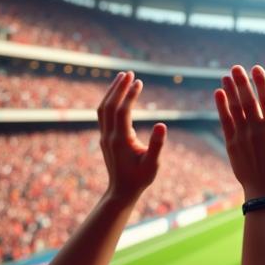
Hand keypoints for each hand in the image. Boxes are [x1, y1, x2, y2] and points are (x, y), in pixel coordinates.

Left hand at [97, 71, 166, 202]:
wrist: (121, 191)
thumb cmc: (140, 178)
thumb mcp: (153, 164)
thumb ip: (157, 144)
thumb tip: (162, 124)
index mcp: (120, 140)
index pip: (122, 111)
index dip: (130, 95)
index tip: (139, 81)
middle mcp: (109, 136)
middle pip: (109, 106)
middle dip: (118, 88)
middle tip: (129, 72)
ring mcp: (105, 136)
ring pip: (103, 109)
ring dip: (111, 92)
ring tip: (122, 77)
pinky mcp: (106, 138)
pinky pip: (103, 114)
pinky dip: (109, 101)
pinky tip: (118, 95)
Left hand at [215, 65, 264, 198]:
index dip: (261, 82)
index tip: (256, 68)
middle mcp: (257, 128)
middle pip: (248, 99)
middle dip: (242, 82)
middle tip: (236, 68)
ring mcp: (242, 135)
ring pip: (235, 108)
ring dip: (230, 90)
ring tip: (226, 76)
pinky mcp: (232, 143)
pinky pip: (225, 121)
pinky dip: (221, 106)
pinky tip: (218, 94)